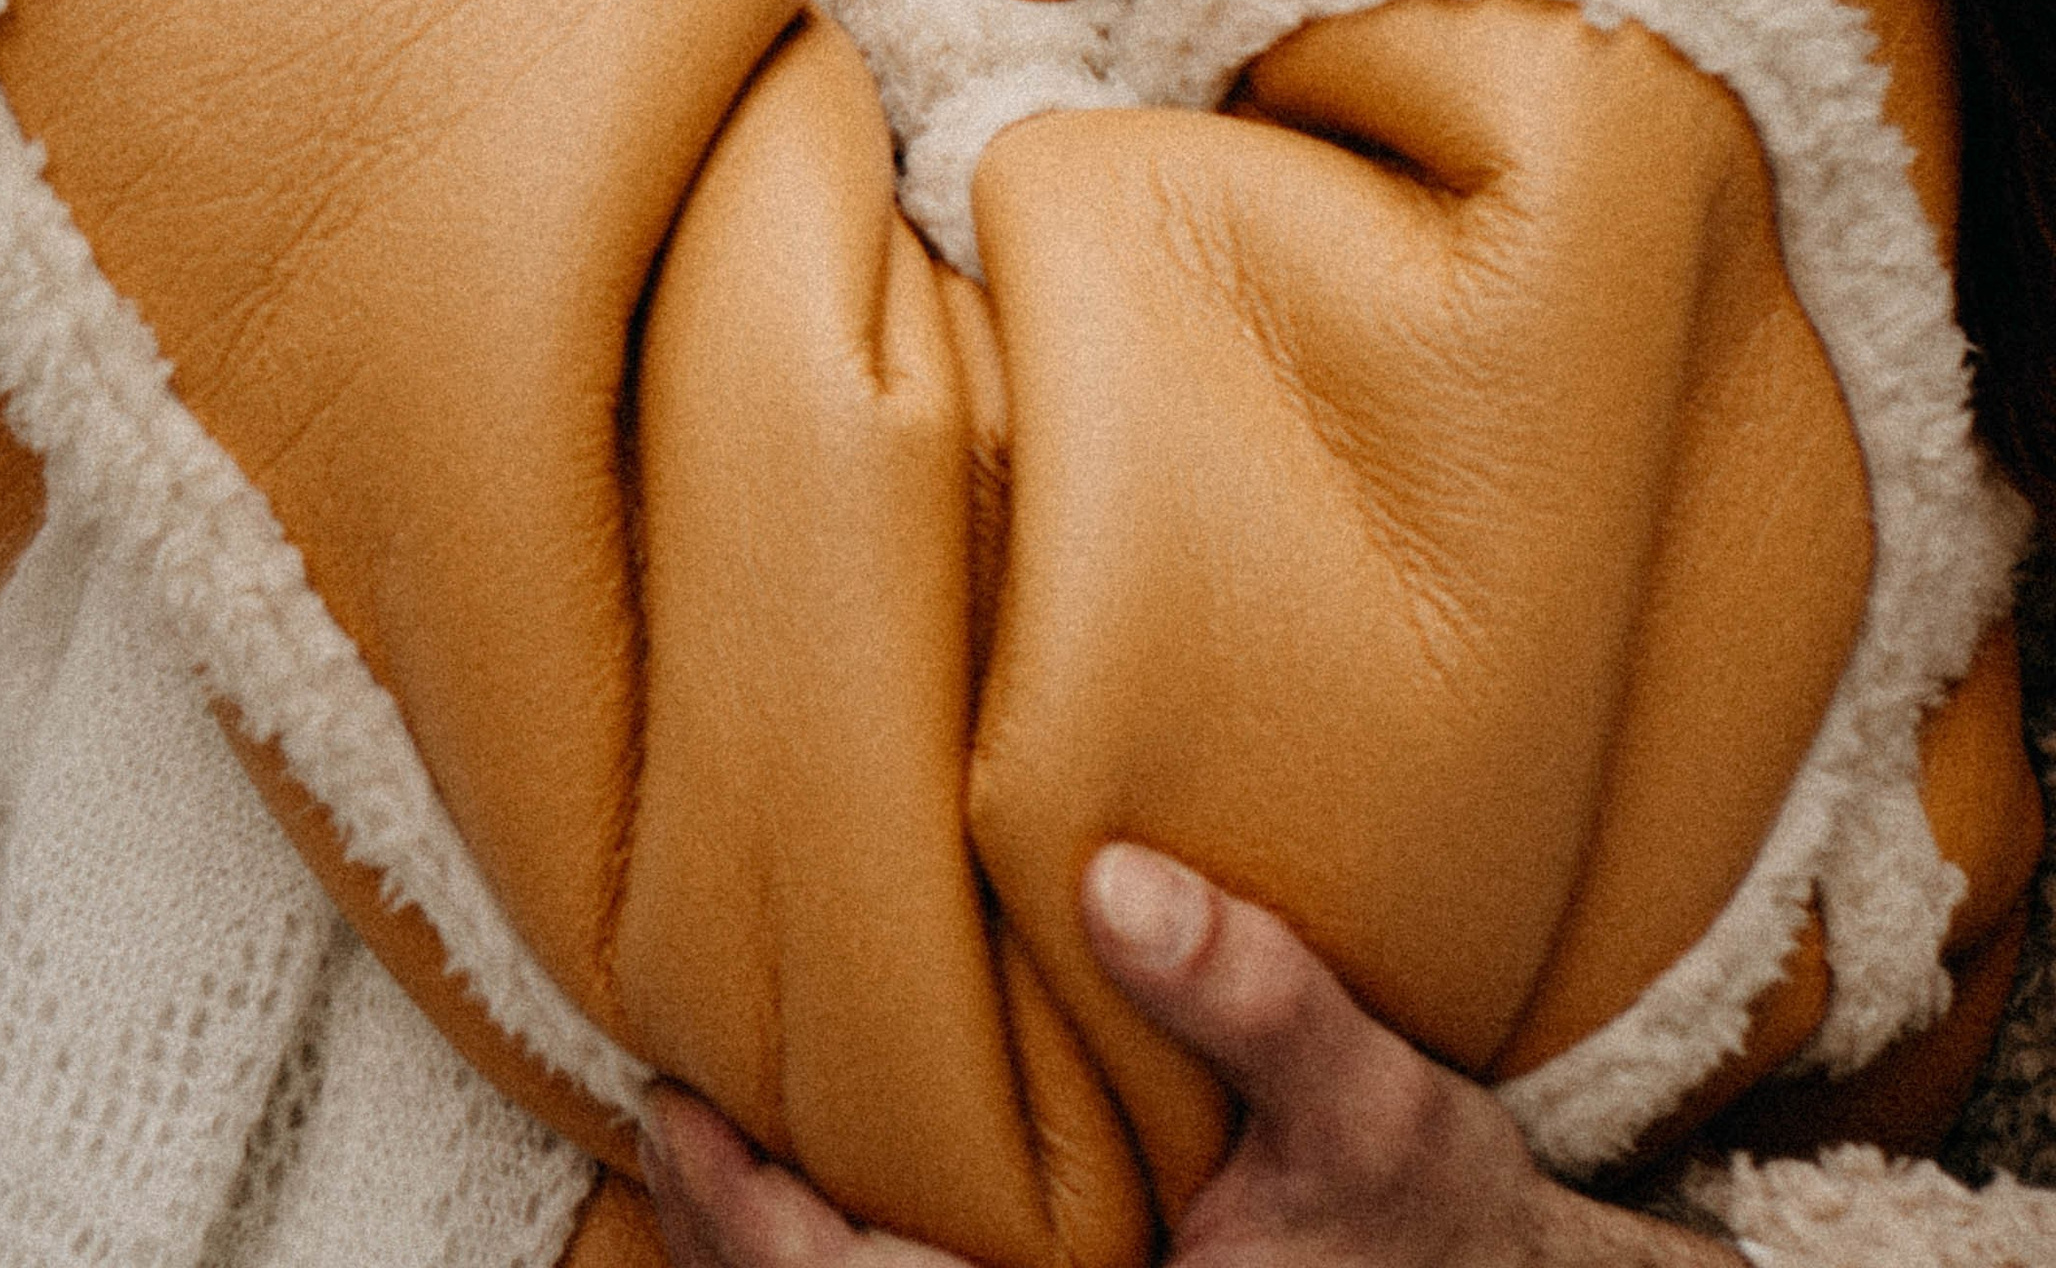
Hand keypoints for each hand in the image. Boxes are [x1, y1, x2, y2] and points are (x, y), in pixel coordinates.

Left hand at [639, 846, 1719, 1267]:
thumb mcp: (1373, 1106)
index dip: (751, 1216)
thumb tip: (1117, 878)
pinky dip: (860, 1244)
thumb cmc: (1444, 1226)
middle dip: (733, 1230)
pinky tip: (840, 1161)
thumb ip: (1256, 996)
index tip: (680, 1104)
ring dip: (784, 1245)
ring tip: (721, 1126)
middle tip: (666, 1105)